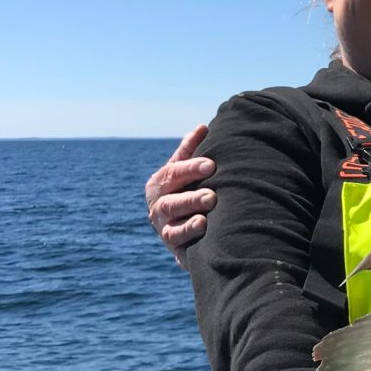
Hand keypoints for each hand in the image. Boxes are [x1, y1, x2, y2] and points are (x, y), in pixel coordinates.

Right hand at [145, 126, 216, 268]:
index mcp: (160, 183)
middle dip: (191, 195)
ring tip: (209, 208)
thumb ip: (190, 152)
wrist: (187, 228)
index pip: (173, 172)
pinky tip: (203, 225)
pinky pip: (177, 237)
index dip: (191, 168)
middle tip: (212, 194)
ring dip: (190, 212)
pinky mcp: (172, 243)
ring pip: (172, 219)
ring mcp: (163, 225)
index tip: (211, 165)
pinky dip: (189, 231)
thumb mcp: (186, 172)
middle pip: (171, 198)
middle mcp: (157, 204)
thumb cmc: (187, 191)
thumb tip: (202, 127)